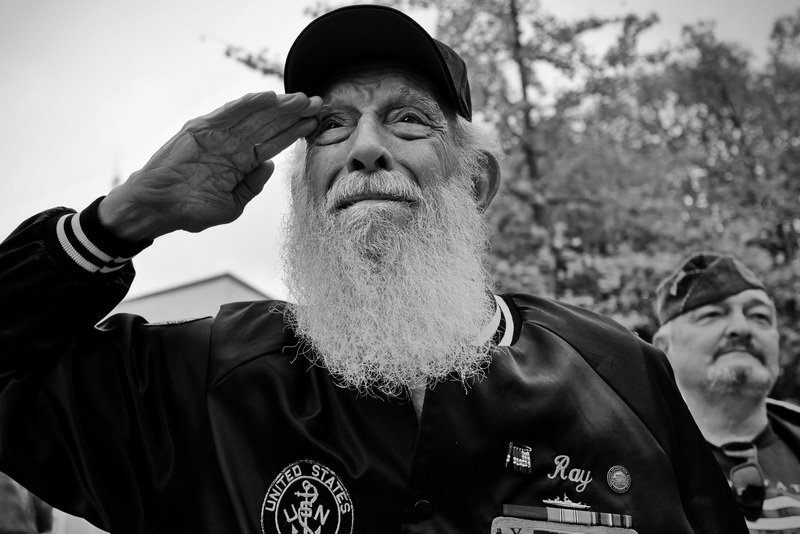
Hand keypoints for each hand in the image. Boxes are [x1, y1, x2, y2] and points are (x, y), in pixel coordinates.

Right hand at [99, 91, 321, 241]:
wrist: (158, 208)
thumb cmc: (191, 210)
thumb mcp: (232, 204)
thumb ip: (252, 186)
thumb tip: (270, 165)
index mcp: (242, 162)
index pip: (275, 142)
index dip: (295, 131)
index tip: (316, 123)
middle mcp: (233, 144)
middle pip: (270, 125)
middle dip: (294, 114)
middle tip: (318, 104)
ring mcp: (218, 135)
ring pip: (254, 116)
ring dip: (277, 106)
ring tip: (300, 99)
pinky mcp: (201, 128)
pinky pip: (228, 113)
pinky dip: (247, 104)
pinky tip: (268, 98)